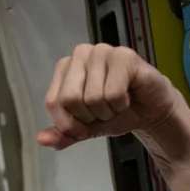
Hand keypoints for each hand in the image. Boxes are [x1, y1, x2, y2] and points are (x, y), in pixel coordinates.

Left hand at [36, 44, 180, 149]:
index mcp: (64, 68)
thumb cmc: (114, 113)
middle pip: (70, 99)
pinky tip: (128, 97)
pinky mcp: (124, 56)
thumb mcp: (84, 129)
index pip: (53, 102)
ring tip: (116, 103)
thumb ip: (62, 135)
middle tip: (102, 112)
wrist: (148, 112)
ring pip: (93, 98)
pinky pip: (113, 93)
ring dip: (107, 111)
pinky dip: (121, 105)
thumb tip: (41, 139)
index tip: (84, 126)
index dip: (68, 124)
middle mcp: (81, 54)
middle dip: (89, 117)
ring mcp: (102, 51)